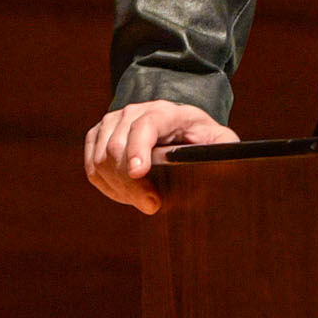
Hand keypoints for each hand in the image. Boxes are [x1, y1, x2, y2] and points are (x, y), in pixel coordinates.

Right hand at [83, 100, 238, 216]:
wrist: (178, 126)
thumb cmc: (201, 137)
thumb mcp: (220, 141)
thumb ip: (224, 150)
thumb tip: (221, 166)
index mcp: (166, 112)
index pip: (144, 125)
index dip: (138, 149)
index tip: (138, 174)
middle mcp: (134, 111)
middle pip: (117, 146)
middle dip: (130, 183)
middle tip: (152, 206)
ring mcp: (113, 122)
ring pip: (102, 158)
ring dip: (119, 187)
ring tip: (143, 200)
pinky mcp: (99, 135)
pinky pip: (93, 165)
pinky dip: (106, 185)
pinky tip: (126, 194)